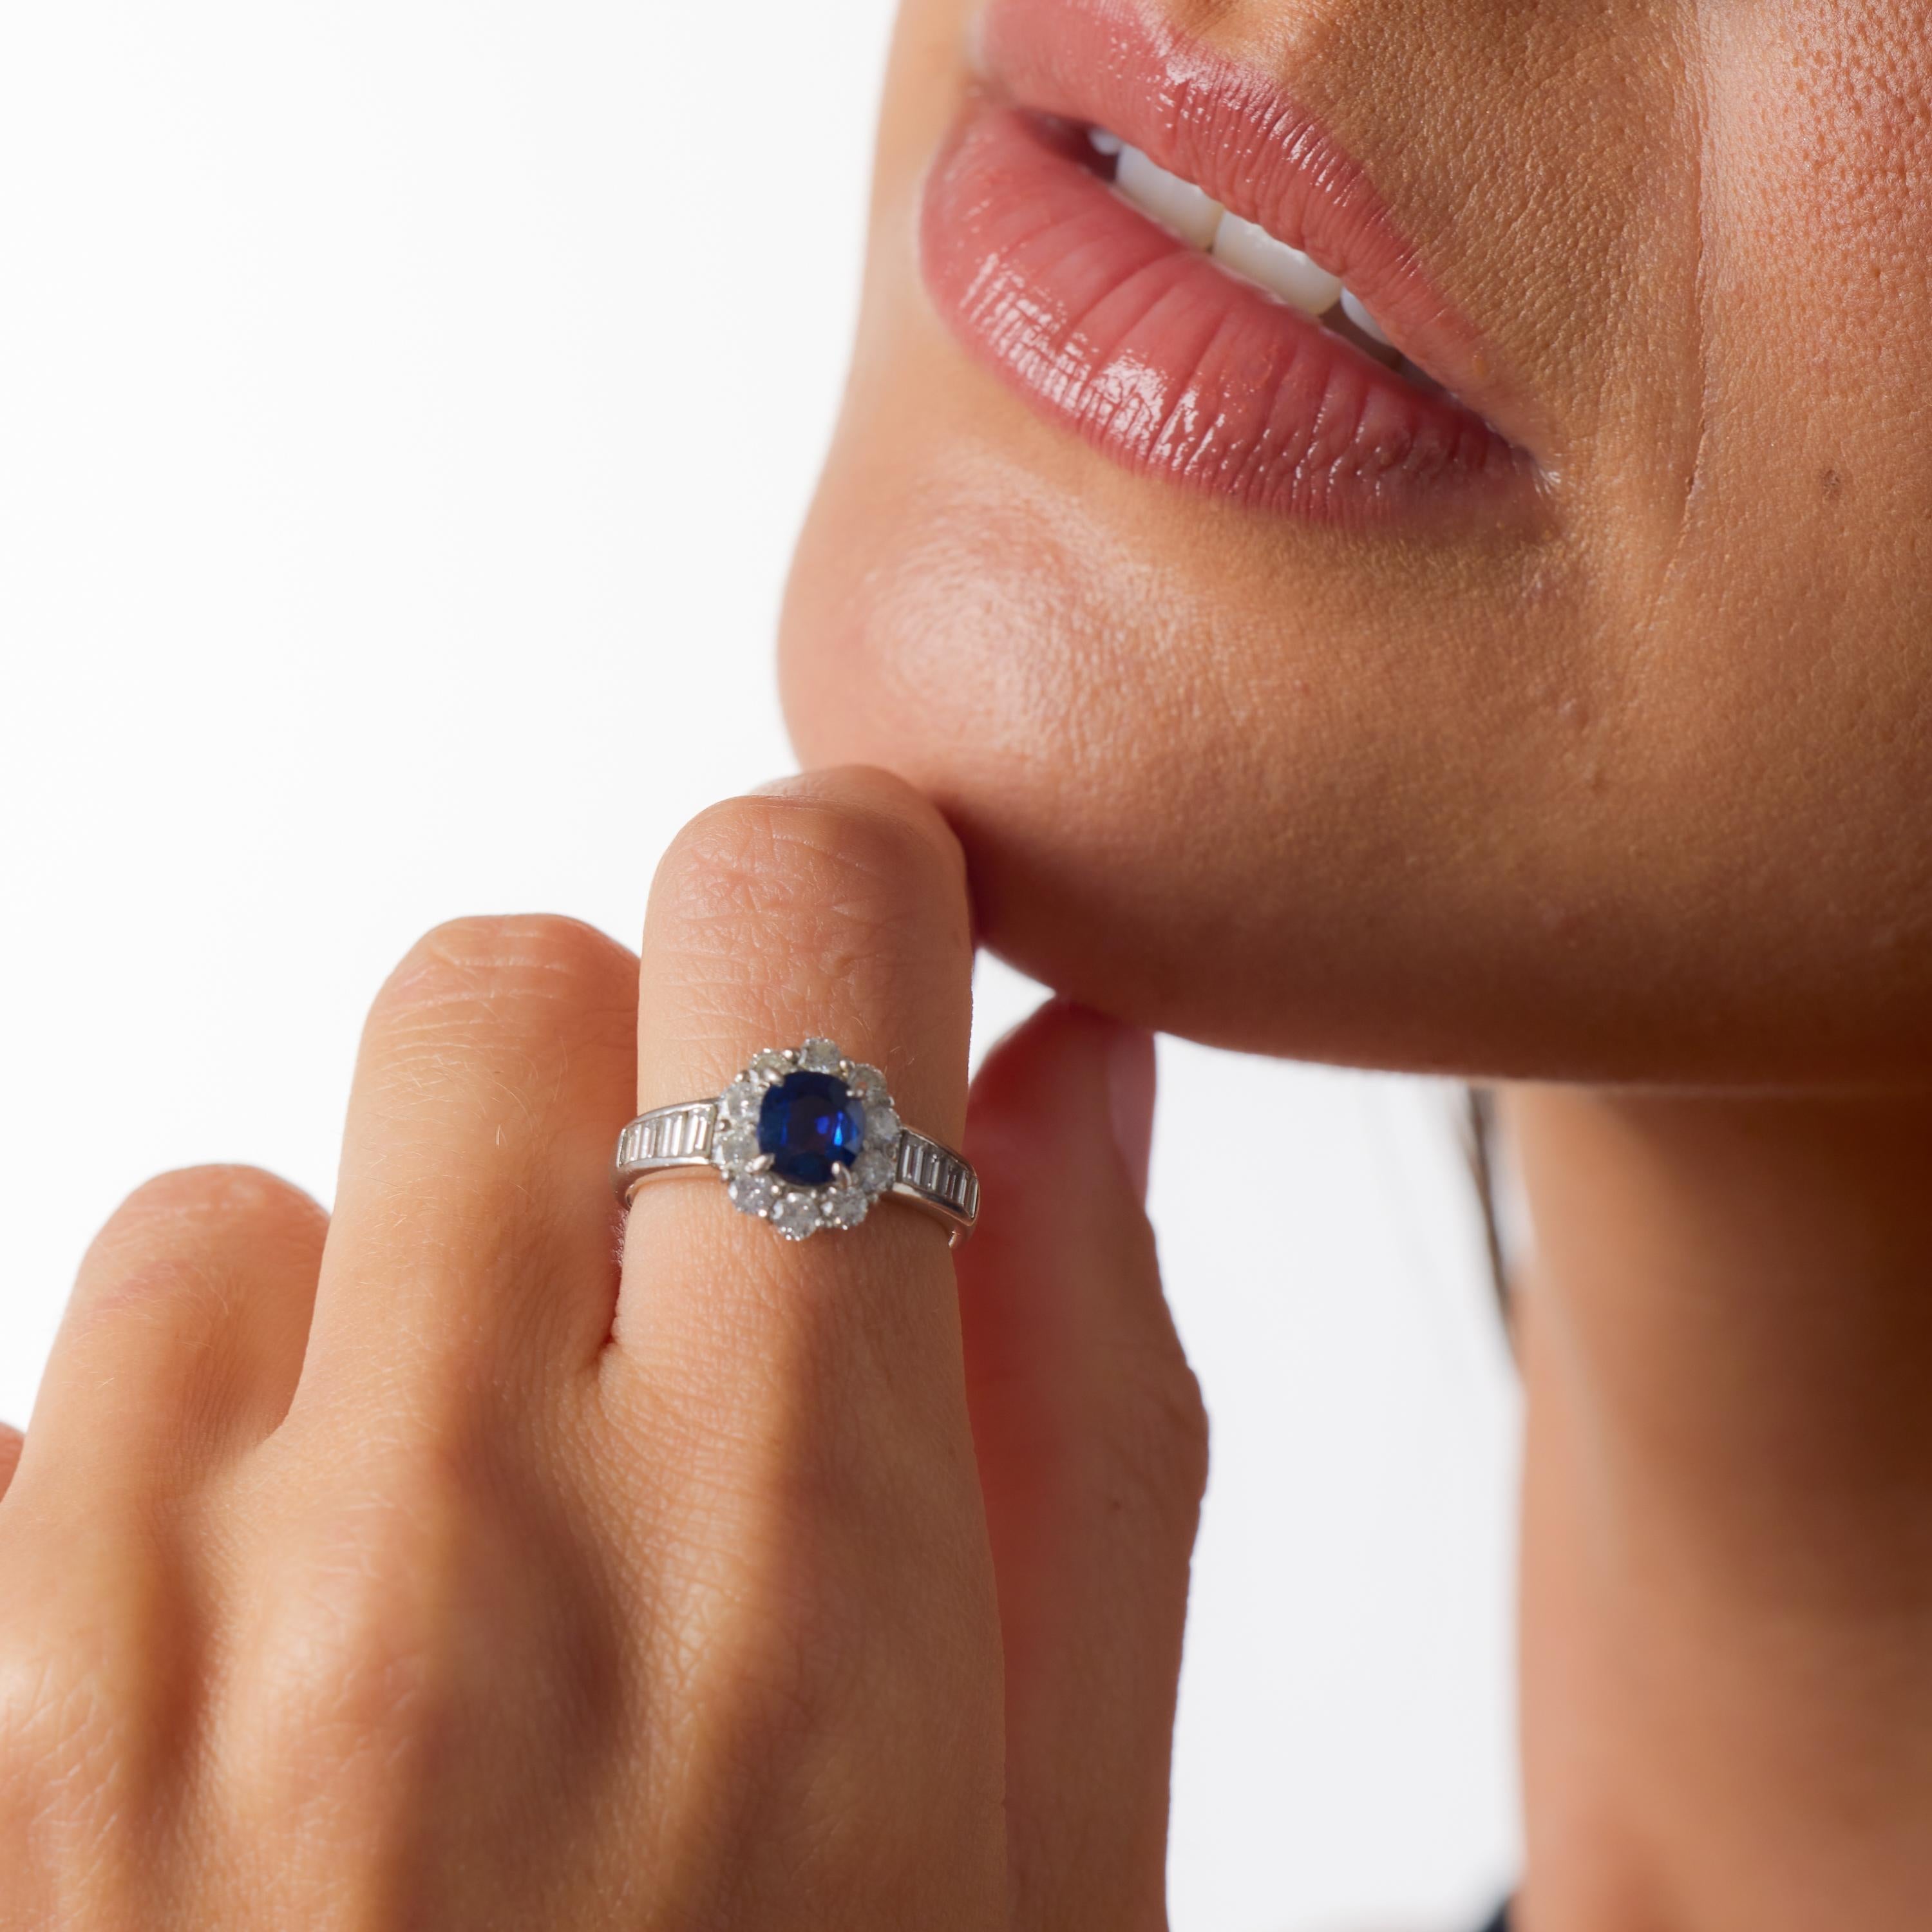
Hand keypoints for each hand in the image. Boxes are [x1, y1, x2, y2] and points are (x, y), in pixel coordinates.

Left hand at [0, 768, 1205, 1929]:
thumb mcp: (1052, 1856)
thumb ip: (1089, 1405)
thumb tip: (1074, 1067)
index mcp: (789, 1571)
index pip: (789, 932)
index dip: (831, 891)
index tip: (844, 956)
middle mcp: (447, 1556)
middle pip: (499, 988)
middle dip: (595, 1097)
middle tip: (643, 1327)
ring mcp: (113, 1638)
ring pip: (243, 1208)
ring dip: (351, 1340)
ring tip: (420, 1609)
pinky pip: (43, 1410)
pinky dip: (151, 1506)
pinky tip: (234, 1731)